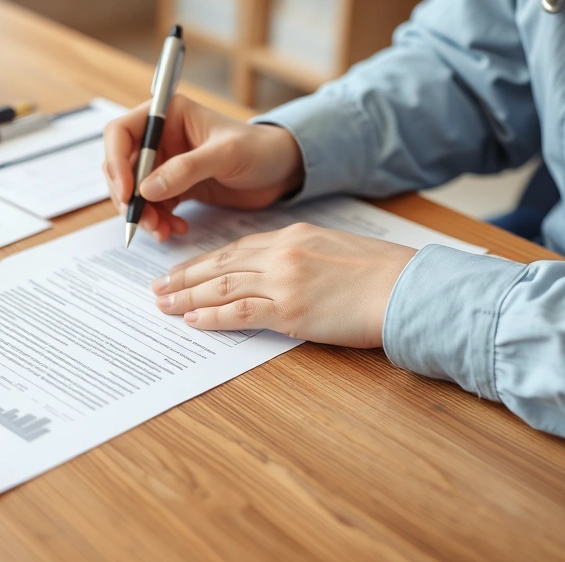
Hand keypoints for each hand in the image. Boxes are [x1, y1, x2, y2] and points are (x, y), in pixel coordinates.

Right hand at [103, 95, 304, 241]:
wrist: (281, 171)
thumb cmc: (259, 149)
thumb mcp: (225, 154)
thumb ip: (186, 169)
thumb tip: (147, 189)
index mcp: (167, 115)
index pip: (120, 133)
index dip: (116, 162)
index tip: (127, 193)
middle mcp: (161, 137)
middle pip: (122, 167)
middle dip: (129, 197)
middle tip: (144, 222)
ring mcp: (166, 164)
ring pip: (135, 192)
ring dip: (143, 215)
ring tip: (163, 231)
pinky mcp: (174, 187)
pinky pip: (153, 207)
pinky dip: (159, 221)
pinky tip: (176, 229)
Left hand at [151, 223, 416, 347]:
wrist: (406, 287)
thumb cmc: (380, 274)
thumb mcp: (334, 250)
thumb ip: (299, 257)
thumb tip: (275, 274)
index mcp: (292, 235)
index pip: (236, 249)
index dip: (204, 262)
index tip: (183, 271)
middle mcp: (281, 254)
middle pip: (220, 265)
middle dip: (185, 277)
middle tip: (158, 287)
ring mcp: (283, 281)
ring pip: (221, 288)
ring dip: (188, 297)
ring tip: (163, 305)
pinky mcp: (290, 310)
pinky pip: (240, 312)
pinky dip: (213, 317)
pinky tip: (193, 321)